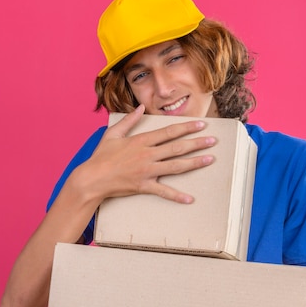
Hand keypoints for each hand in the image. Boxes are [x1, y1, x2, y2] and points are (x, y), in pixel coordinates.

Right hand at [79, 105, 215, 203]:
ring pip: (176, 166)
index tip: (201, 124)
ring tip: (210, 159)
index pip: (169, 132)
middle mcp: (147, 155)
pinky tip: (190, 199)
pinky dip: (177, 196)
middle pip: (177, 147)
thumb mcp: (112, 133)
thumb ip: (128, 120)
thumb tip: (140, 107)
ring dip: (194, 162)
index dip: (187, 127)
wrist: (92, 179)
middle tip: (213, 140)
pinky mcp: (143, 186)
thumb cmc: (101, 156)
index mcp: (141, 141)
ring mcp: (146, 171)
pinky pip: (163, 192)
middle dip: (197, 143)